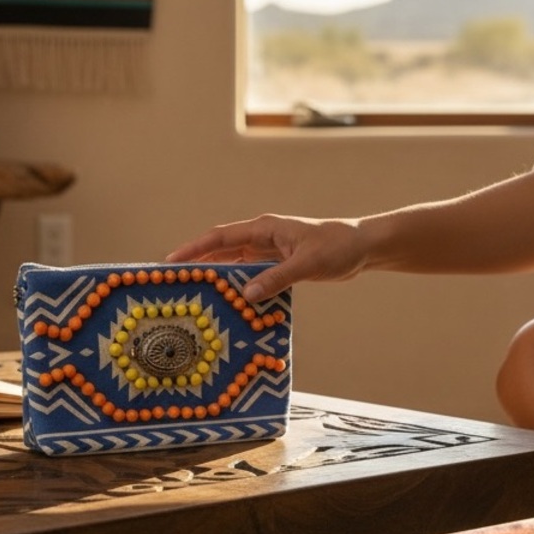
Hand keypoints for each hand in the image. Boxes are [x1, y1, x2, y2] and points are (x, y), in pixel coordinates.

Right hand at [166, 214, 366, 300]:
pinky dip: (241, 288)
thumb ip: (277, 278)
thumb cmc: (337, 247)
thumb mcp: (306, 263)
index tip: (171, 261)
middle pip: (222, 252)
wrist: (362, 248)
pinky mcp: (279, 265)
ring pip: (236, 265)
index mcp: (265, 229)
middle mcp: (263, 238)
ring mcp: (270, 252)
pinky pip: (253, 276)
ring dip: (219, 279)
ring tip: (196, 296)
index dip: (194, 249)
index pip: (221, 238)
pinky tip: (231, 304)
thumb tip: (246, 294)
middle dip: (198, 265)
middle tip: (174, 283)